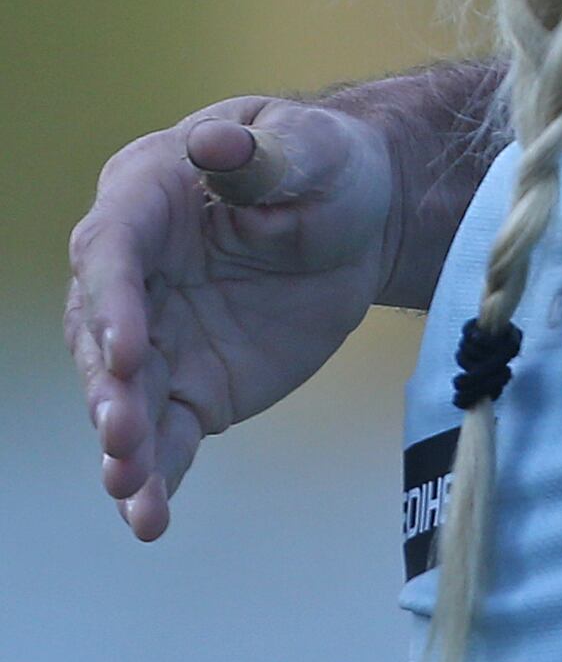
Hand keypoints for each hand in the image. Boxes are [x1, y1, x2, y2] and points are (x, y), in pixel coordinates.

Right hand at [65, 99, 399, 541]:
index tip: (127, 348)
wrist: (361, 218)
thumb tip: (212, 141)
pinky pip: (165, 438)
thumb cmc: (323, 164)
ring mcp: (156, 339)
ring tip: (127, 489)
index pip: (109, 252)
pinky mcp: (190, 388)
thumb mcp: (306, 147)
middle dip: (106, 389)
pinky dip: (155, 479)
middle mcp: (131, 278)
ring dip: (121, 445)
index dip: (113, 301)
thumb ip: (259, 152)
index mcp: (144, 202)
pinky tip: (149, 521)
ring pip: (123, 399)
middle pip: (99, 338)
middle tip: (119, 433)